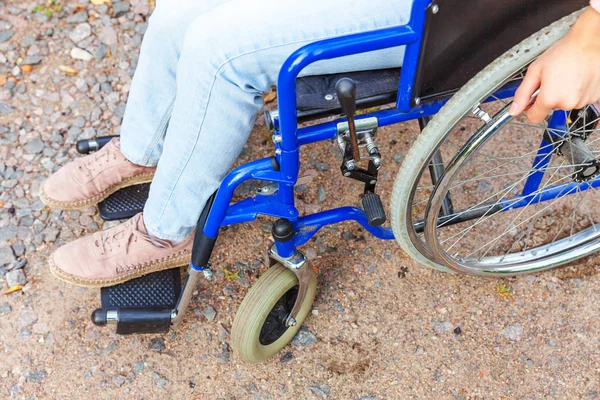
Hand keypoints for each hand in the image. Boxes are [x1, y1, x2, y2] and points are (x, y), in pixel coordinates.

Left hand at [510, 8, 599, 123]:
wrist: (590, 42)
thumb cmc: (564, 52)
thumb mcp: (535, 71)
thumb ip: (523, 93)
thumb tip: (514, 110)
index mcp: (550, 98)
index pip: (534, 117)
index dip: (530, 108)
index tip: (532, 98)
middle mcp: (567, 103)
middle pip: (550, 108)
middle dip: (548, 96)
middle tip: (553, 78)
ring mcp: (582, 101)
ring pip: (565, 103)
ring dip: (563, 93)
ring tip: (567, 75)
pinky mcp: (594, 97)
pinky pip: (579, 99)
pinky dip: (576, 91)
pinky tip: (577, 77)